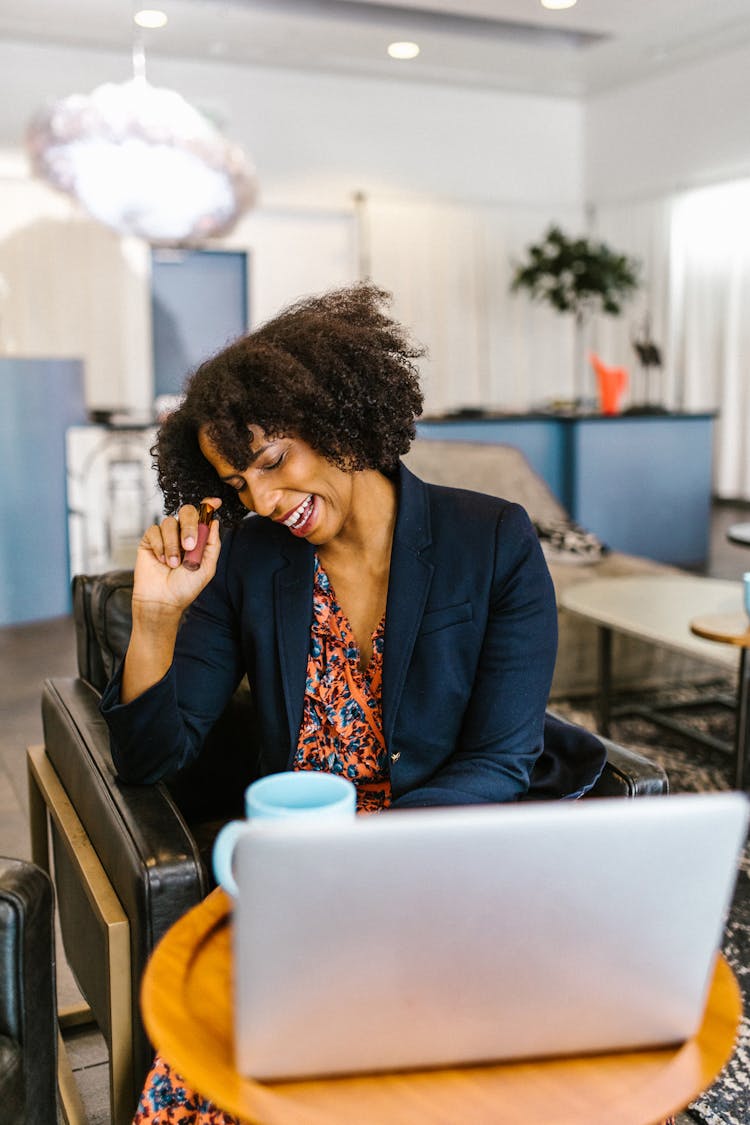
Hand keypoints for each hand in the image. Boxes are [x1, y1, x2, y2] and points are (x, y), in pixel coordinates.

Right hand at [132, 497, 222, 616]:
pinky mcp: (149, 540)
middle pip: (187, 512)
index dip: (208, 506)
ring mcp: (165, 536)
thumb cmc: (185, 587)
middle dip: (189, 526)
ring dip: (173, 545)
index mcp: (198, 538)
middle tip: (189, 546)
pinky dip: (160, 546)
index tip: (214, 502)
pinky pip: (154, 531)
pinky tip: (161, 561)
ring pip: (169, 523)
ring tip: (173, 564)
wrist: (163, 600)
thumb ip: (212, 544)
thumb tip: (214, 522)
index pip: (203, 516)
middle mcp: (182, 533)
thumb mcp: (207, 567)